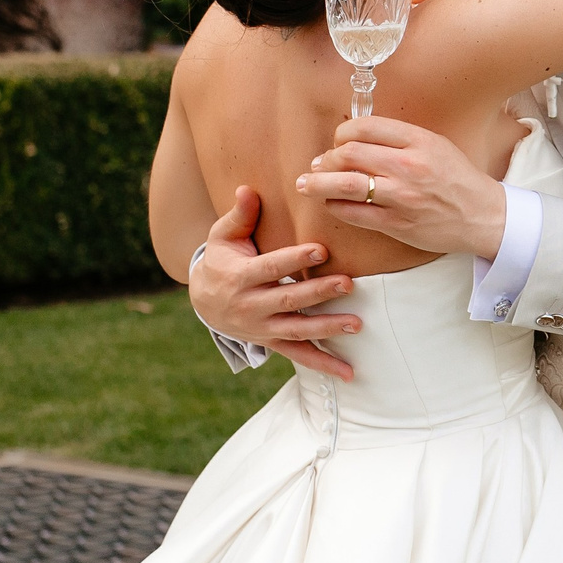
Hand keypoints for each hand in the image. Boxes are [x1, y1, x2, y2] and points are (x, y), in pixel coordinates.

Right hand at [188, 186, 359, 381]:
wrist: (204, 302)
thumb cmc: (221, 259)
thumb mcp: (223, 236)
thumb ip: (240, 215)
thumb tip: (248, 189)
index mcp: (239, 277)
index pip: (270, 268)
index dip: (295, 259)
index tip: (321, 249)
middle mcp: (250, 306)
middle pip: (288, 300)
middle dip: (319, 293)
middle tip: (349, 283)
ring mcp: (262, 328)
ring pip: (297, 330)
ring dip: (328, 328)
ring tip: (357, 324)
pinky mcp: (272, 342)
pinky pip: (300, 355)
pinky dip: (325, 364)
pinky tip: (350, 373)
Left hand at [300, 117, 508, 258]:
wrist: (482, 215)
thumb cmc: (457, 179)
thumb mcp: (435, 145)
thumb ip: (400, 139)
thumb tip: (356, 140)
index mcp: (418, 141)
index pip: (364, 127)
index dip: (342, 133)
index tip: (337, 142)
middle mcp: (408, 166)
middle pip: (348, 153)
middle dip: (326, 159)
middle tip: (319, 165)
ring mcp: (401, 196)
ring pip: (345, 184)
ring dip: (318, 183)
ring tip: (305, 184)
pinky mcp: (396, 223)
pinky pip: (354, 213)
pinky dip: (335, 207)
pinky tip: (331, 204)